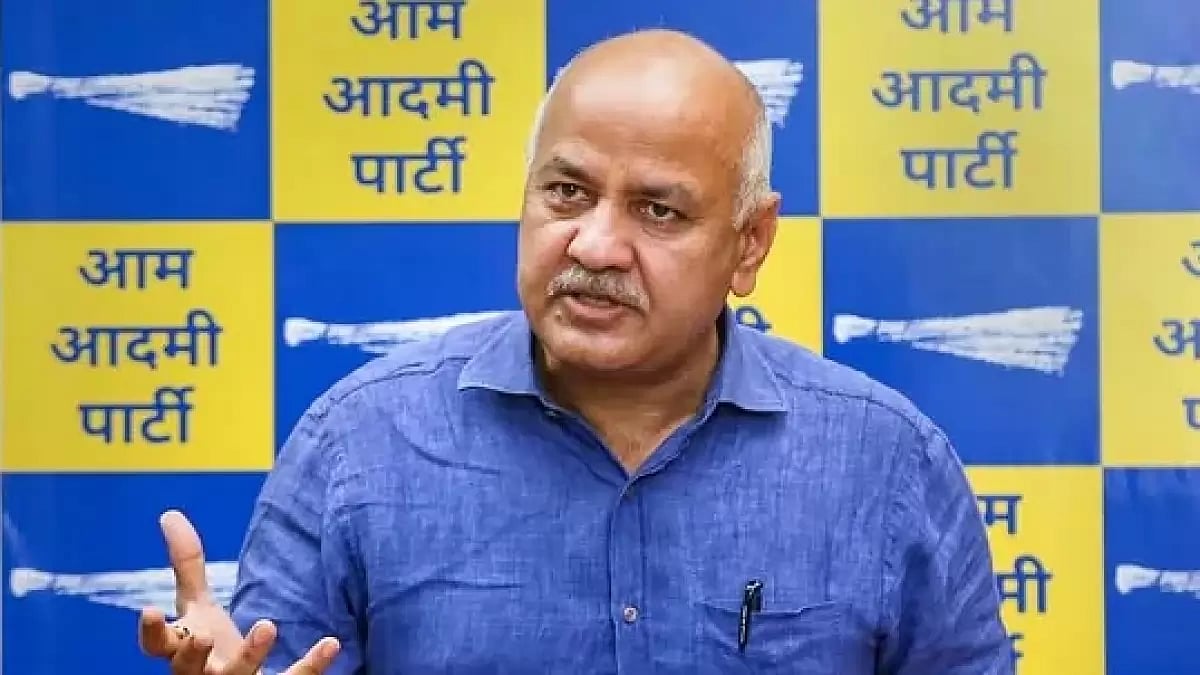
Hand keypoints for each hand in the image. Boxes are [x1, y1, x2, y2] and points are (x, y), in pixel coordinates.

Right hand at [137, 510, 340, 673]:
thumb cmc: (212, 649)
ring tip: (267, 625)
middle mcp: (204, 673)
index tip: (148, 609)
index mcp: (182, 651)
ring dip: (250, 655)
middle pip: (189, 670)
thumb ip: (187, 566)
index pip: (156, 647)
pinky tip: (330, 643)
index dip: (150, 632)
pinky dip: (310, 665)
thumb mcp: (198, 607)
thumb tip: (169, 513)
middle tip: (201, 635)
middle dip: (192, 655)